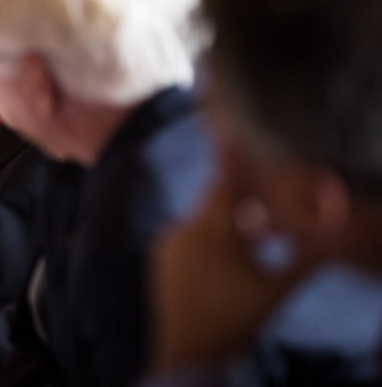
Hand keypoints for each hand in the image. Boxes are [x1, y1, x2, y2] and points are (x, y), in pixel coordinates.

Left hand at [149, 174, 308, 372]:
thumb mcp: (274, 291)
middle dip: (240, 197)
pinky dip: (207, 236)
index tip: (234, 132)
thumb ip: (303, 259)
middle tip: (259, 194)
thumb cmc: (233, 323)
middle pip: (215, 201)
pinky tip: (227, 253)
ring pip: (202, 219)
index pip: (226, 185)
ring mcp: (168, 244)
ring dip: (226, 221)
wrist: (186, 355)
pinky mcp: (160, 257)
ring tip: (254, 233)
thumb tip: (327, 237)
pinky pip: (187, 235)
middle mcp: (184, 231)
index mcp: (211, 234)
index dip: (234, 159)